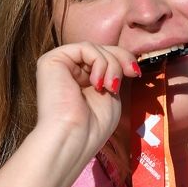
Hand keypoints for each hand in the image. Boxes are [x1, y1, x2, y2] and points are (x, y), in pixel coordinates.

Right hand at [34, 42, 140, 182]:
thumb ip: (114, 73)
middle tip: (131, 74)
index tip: (136, 73)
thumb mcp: (111, 94)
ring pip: (95, 48)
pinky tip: (97, 83)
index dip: (123, 59)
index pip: (104, 58)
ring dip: (111, 65)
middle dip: (120, 59)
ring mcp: (58, 65)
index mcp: (81, 80)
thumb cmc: (93, 126)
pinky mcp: (51, 60)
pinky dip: (99, 62)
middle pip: (101, 50)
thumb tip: (126, 59)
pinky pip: (85, 47)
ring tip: (110, 88)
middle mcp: (67, 70)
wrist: (73, 138)